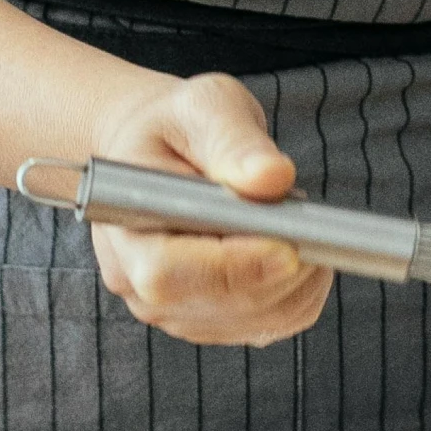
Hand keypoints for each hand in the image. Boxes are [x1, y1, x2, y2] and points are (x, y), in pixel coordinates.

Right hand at [87, 73, 332, 345]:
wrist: (163, 154)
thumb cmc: (178, 128)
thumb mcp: (202, 108)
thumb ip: (233, 141)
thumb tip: (272, 177)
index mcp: (124, 228)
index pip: (168, 273)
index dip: (234, 267)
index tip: (288, 245)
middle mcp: (141, 285)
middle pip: (225, 303)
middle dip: (284, 267)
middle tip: (307, 217)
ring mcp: (179, 313)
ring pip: (261, 318)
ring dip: (301, 277)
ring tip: (296, 222)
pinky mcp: (217, 323)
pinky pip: (278, 322)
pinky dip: (304, 290)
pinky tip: (299, 250)